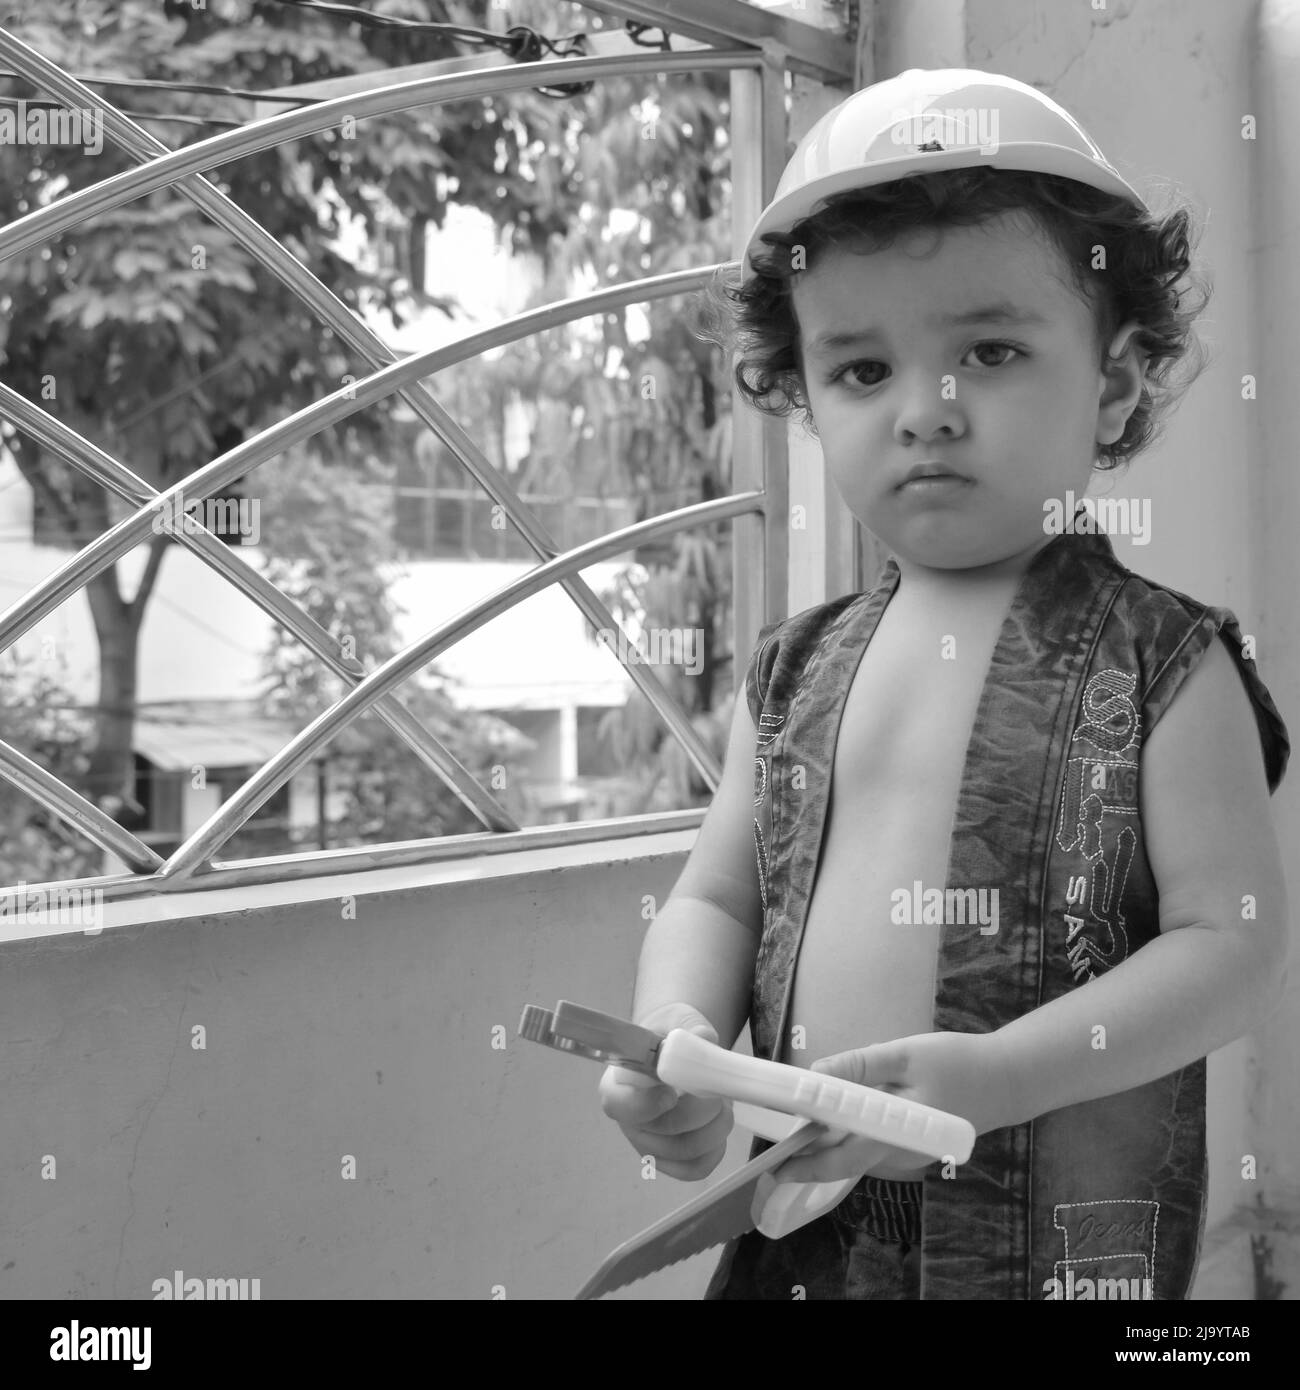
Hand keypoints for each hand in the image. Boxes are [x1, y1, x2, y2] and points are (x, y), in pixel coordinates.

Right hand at [597, 1002, 734, 1180]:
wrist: (676, 1054)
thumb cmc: (669, 1037)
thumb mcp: (678, 1020)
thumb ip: (689, 1027)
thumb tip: (703, 1038)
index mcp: (618, 1083)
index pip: (618, 1104)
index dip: (646, 1104)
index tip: (673, 1091)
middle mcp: (629, 1120)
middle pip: (665, 1130)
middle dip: (704, 1109)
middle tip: (719, 1088)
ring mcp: (648, 1144)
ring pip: (686, 1151)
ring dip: (717, 1126)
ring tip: (723, 1100)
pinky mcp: (670, 1162)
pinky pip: (697, 1167)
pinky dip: (717, 1147)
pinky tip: (717, 1122)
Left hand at [772, 1030, 1016, 1183]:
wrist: (1008, 1079)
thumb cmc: (958, 1064)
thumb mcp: (905, 1054)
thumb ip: (859, 1066)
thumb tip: (814, 1076)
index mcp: (893, 1136)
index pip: (838, 1161)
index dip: (802, 1164)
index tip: (772, 1162)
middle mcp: (897, 1154)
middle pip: (841, 1162)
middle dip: (806, 1155)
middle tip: (774, 1139)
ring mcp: (905, 1153)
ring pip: (855, 1154)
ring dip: (825, 1143)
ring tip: (797, 1119)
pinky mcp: (910, 1144)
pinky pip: (870, 1145)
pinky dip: (847, 1135)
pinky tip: (836, 1113)